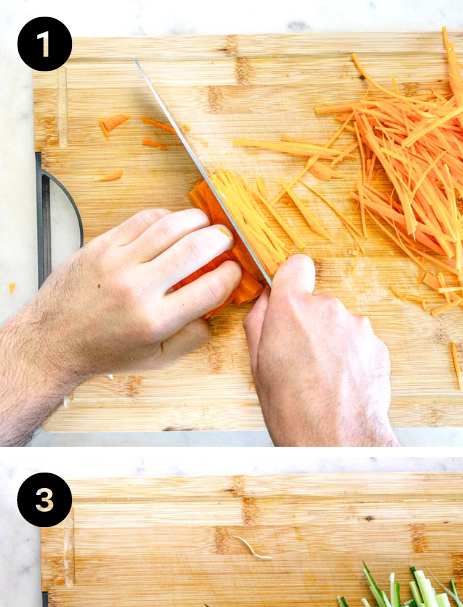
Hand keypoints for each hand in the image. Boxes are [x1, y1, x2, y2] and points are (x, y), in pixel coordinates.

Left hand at [0, 207, 239, 444]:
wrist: (53, 340)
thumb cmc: (107, 351)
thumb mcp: (158, 358)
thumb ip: (193, 337)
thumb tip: (214, 310)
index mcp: (157, 320)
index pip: (211, 288)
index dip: (232, 274)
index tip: (235, 270)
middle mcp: (138, 288)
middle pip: (194, 249)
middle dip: (220, 240)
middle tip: (226, 239)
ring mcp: (117, 263)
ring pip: (169, 227)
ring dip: (196, 220)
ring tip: (206, 224)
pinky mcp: (100, 246)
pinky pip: (140, 221)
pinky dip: (164, 217)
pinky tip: (173, 222)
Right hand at [244, 255, 395, 446]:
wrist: (338, 438)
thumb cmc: (293, 409)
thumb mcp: (258, 364)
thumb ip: (260, 322)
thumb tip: (266, 300)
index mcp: (292, 309)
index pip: (296, 266)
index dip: (292, 281)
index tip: (290, 296)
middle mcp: (329, 309)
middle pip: (318, 304)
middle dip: (311, 325)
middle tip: (302, 360)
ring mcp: (358, 326)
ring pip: (341, 326)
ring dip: (334, 343)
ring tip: (324, 378)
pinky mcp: (378, 345)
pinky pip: (361, 344)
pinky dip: (354, 359)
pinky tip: (344, 384)